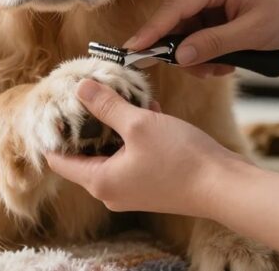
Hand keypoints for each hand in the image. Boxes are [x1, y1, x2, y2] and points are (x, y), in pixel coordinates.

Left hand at [45, 79, 246, 215]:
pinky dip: (134, 135)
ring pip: (111, 152)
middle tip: (86, 95)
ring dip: (115, 126)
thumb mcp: (138, 124)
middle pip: (84, 155)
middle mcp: (111, 191)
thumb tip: (80, 88)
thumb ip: (106, 105)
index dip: (53, 134)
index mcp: (99, 182)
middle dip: (86, 125)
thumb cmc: (181, 159)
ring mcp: (132, 190)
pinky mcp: (152, 184)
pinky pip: (132, 156)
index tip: (54, 109)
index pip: (58, 161)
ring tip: (120, 97)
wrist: (225, 186)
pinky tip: (148, 109)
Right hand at [125, 0, 278, 76]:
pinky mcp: (208, 4)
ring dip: (199, 55)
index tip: (130, 51)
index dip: (151, 32)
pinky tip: (226, 58)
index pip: (173, 8)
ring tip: (226, 66)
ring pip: (182, 32)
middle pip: (174, 22)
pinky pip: (193, 32)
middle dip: (186, 52)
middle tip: (212, 72)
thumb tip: (178, 56)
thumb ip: (213, 44)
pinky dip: (205, 50)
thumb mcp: (252, 34)